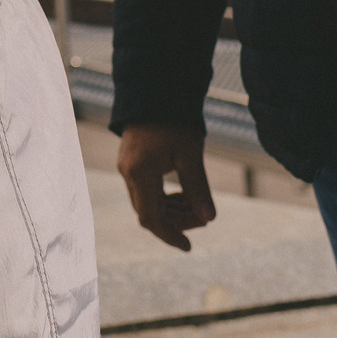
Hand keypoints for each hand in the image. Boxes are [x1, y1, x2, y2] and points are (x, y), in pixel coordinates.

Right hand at [117, 122, 215, 250]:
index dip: (170, 236)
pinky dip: (164, 198)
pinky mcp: (130, 162)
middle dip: (175, 222)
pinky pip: (145, 190)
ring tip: (196, 205)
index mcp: (140, 172)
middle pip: (148, 213)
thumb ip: (198, 188)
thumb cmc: (173, 121)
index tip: (188, 247)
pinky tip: (183, 195)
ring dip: (171, 211)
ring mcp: (127, 168)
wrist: (154, 90)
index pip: (151, 218)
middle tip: (203, 219)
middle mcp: (128, 173)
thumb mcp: (190, 154)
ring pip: (147, 203)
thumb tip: (209, 219)